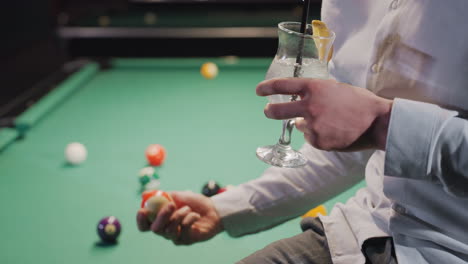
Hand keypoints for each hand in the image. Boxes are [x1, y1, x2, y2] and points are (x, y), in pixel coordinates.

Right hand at [136, 191, 222, 244]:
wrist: (213, 208)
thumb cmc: (194, 202)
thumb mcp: (178, 195)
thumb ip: (162, 196)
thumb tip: (144, 195)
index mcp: (160, 219)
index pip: (144, 225)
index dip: (140, 220)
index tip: (143, 210)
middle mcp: (166, 230)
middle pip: (155, 229)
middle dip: (162, 216)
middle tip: (172, 205)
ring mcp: (176, 236)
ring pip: (170, 229)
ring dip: (180, 215)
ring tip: (188, 208)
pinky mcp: (186, 240)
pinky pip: (184, 229)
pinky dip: (190, 218)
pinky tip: (196, 215)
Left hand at [256, 78, 391, 150]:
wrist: (377, 121)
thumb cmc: (359, 102)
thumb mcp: (335, 88)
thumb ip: (316, 92)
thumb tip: (301, 96)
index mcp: (313, 88)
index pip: (282, 85)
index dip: (267, 88)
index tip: (259, 91)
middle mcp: (309, 106)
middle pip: (276, 111)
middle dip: (270, 111)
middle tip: (269, 110)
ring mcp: (312, 125)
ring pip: (300, 125)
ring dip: (308, 124)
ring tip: (331, 122)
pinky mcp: (318, 141)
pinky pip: (312, 138)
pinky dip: (319, 136)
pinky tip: (335, 132)